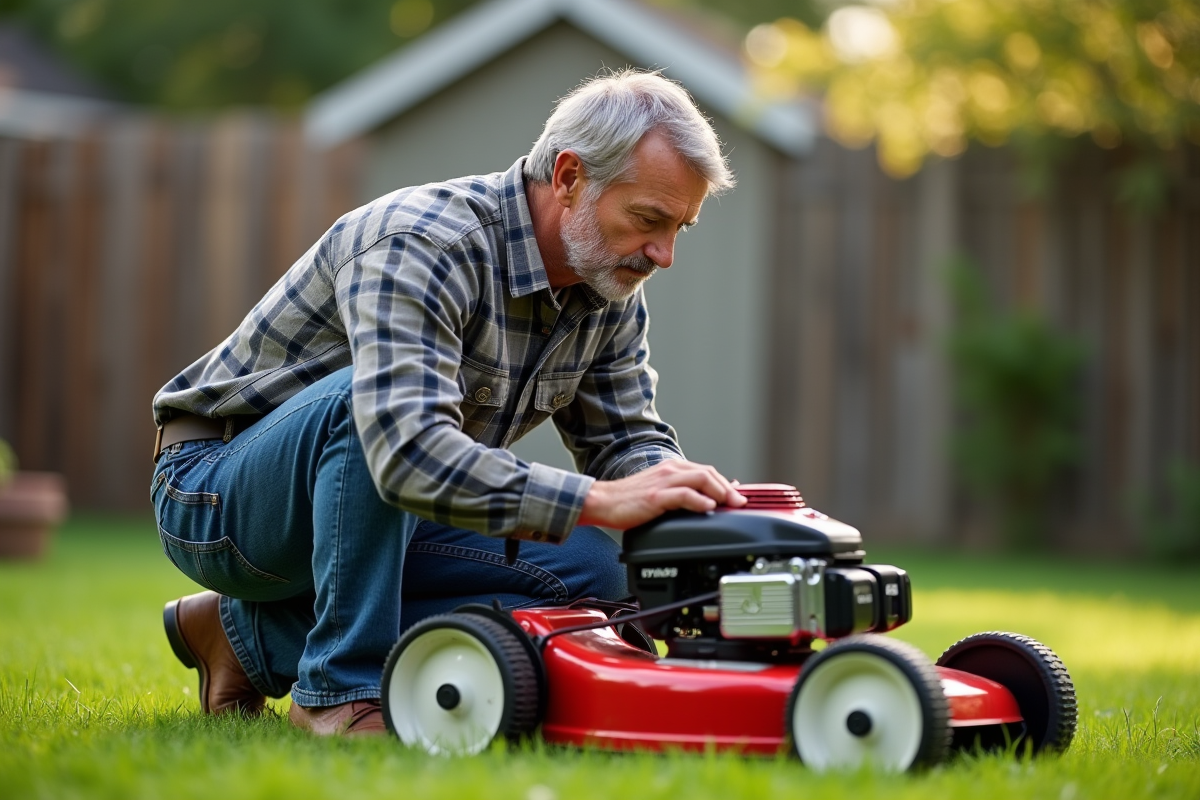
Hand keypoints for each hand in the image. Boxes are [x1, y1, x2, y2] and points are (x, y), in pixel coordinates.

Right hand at [577, 459, 745, 530]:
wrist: (604, 502)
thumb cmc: (630, 500)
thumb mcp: (661, 492)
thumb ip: (683, 492)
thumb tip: (708, 498)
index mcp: (672, 468)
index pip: (707, 471)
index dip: (726, 484)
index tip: (739, 497)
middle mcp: (670, 470)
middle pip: (708, 473)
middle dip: (728, 488)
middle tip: (741, 503)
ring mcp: (663, 482)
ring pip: (700, 479)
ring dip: (720, 492)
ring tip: (731, 504)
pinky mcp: (656, 496)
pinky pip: (683, 495)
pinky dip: (699, 500)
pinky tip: (709, 507)